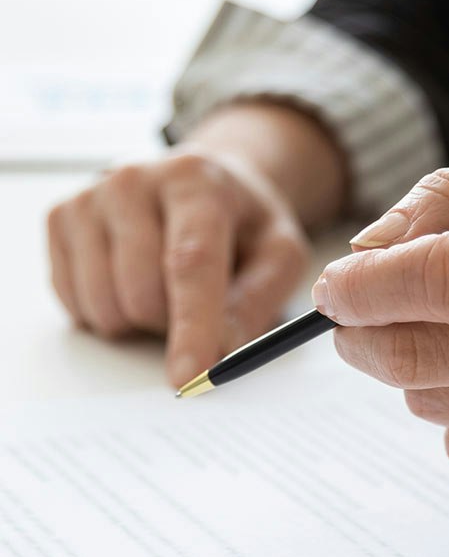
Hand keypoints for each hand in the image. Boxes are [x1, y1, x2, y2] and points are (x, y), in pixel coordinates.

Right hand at [47, 147, 308, 385]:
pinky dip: (111, 313)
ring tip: (168, 289)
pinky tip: (133, 282)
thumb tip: (223, 351)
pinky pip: (76, 304)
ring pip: (105, 306)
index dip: (193, 326)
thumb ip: (258, 302)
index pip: (191, 263)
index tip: (191, 376)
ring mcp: (88, 199)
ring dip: (142, 323)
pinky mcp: (59, 221)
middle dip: (175, 325)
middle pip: (143, 294)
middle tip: (202, 303)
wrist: (206, 183)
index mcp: (197, 181)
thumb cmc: (244, 223)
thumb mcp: (280, 255)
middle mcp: (134, 181)